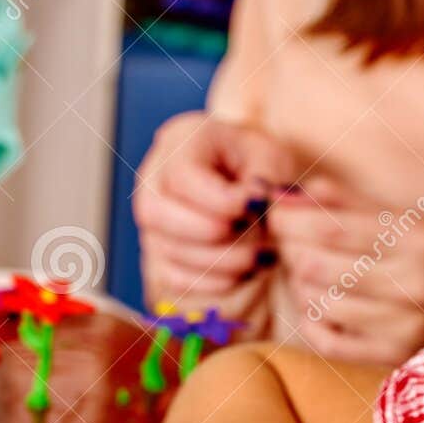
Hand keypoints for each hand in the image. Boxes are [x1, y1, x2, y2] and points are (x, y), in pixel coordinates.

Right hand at [135, 111, 295, 306]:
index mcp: (180, 141)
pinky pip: (177, 278)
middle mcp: (152, 179)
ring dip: (224, 260)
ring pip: (168, 249)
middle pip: (157, 213)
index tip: (258, 206)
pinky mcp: (161, 255)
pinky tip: (248, 269)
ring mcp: (152, 221)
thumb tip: (254, 203)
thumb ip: (266, 178)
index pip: (180, 176)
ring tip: (264, 253)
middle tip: (260, 233)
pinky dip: (217, 280)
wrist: (254, 187)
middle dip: (216, 232)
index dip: (221, 200)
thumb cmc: (259, 165)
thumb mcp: (271, 157)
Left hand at [270, 182, 423, 364]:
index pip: (332, 227)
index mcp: (418, 239)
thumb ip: (346, 202)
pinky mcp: (394, 355)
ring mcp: (405, 324)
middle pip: (317, 264)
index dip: (291, 220)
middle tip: (290, 246)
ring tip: (309, 278)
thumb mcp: (403, 220)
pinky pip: (328, 342)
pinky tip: (318, 310)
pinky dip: (312, 324)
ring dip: (302, 288)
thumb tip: (287, 193)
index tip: (275, 216)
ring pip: (318, 303)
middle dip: (291, 252)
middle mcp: (415, 282)